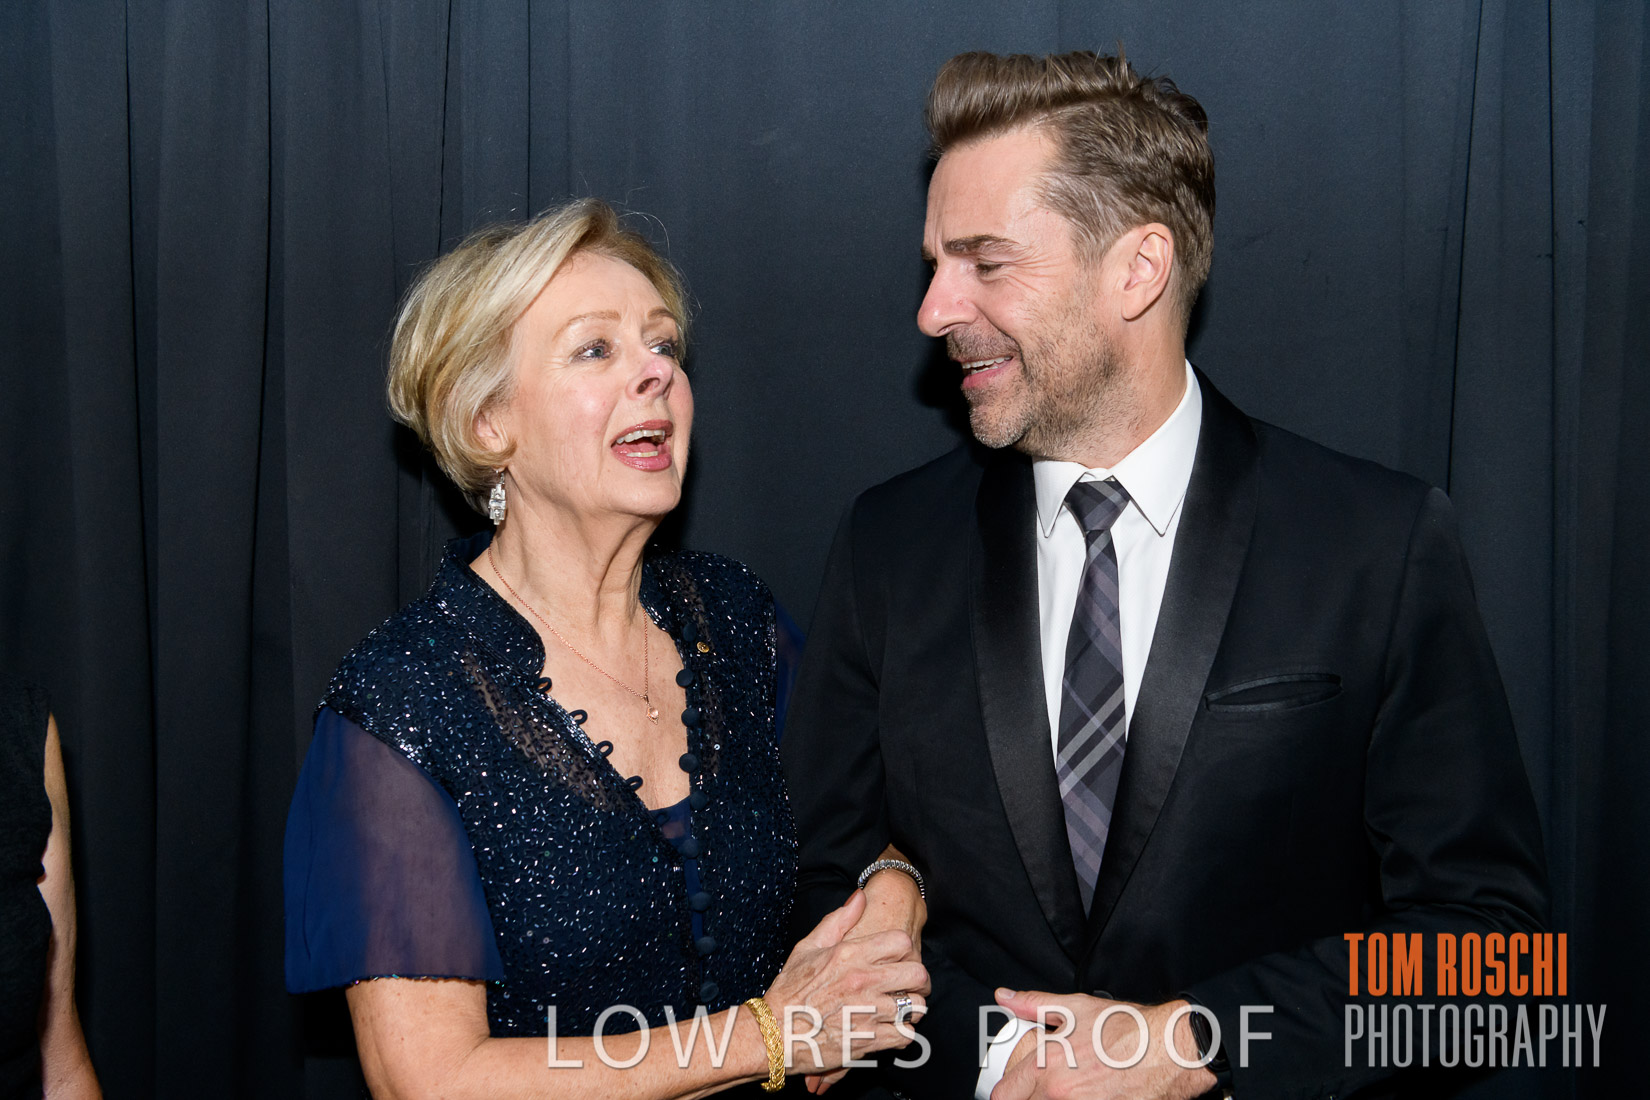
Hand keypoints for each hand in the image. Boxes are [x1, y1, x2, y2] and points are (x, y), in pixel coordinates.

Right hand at [805, 848, 928, 1093]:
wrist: (774, 1033)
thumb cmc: (789, 990)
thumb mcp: (808, 947)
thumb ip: (838, 920)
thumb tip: (860, 896)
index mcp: (850, 955)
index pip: (901, 942)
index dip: (905, 950)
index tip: (899, 959)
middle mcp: (863, 981)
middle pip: (918, 974)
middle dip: (919, 979)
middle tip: (911, 985)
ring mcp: (868, 1012)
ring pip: (916, 1007)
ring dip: (912, 1008)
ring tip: (902, 1008)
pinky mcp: (869, 1041)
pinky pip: (905, 1035)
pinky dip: (903, 1033)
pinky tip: (892, 1029)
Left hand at [992, 990, 1215, 1099]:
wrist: (1168, 1051)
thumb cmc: (1127, 1029)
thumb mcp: (1074, 1007)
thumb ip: (1033, 1004)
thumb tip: (1005, 998)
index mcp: (1046, 1065)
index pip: (1004, 1093)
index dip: (1007, 1089)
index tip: (1013, 1085)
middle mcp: (1060, 1094)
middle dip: (1027, 1096)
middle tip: (1039, 1085)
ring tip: (1067, 1088)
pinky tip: (1088, 1093)